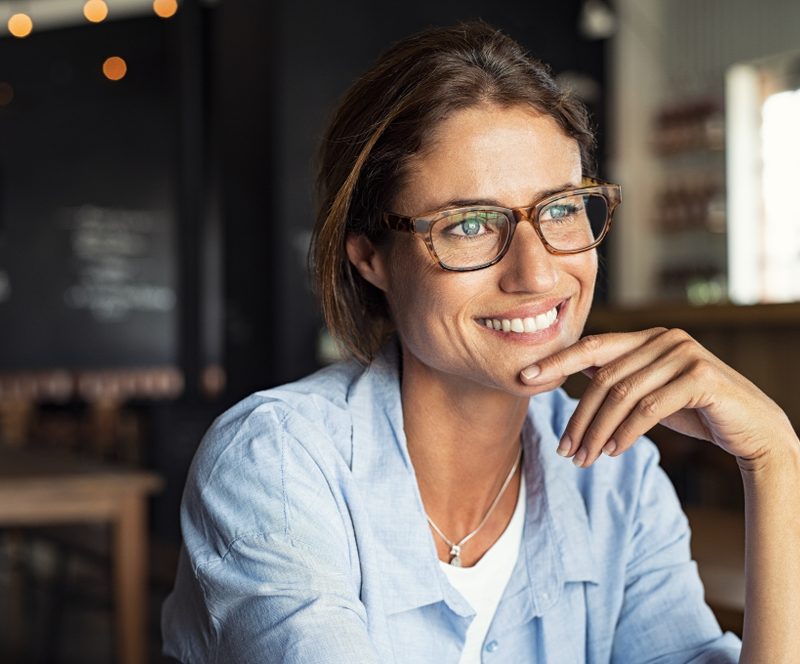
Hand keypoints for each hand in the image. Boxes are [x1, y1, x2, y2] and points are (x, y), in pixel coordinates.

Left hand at [520, 327, 795, 468]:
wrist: (754, 430)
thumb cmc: (697, 411)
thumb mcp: (651, 392)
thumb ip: (620, 378)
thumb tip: (574, 375)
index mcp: (648, 337)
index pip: (592, 346)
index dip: (556, 361)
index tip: (524, 378)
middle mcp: (665, 338)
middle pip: (603, 377)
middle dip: (579, 417)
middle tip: (564, 450)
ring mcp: (684, 354)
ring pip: (622, 394)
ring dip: (598, 431)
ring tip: (583, 459)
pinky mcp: (700, 377)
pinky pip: (649, 408)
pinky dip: (626, 432)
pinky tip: (613, 451)